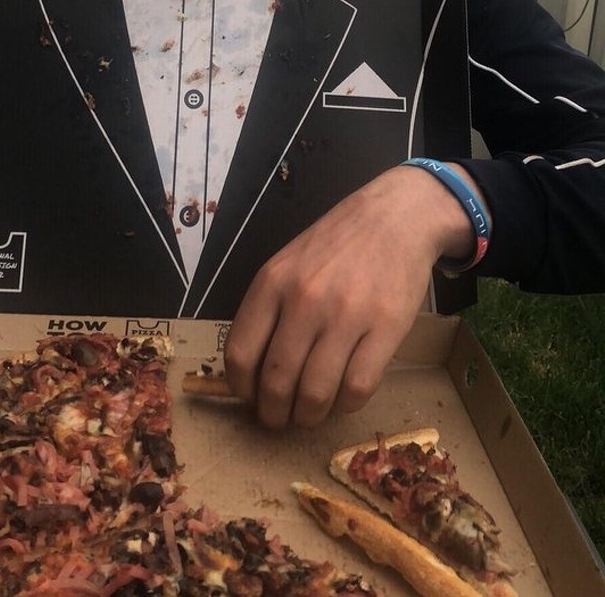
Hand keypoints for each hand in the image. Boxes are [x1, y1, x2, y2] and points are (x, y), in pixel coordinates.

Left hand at [223, 164, 476, 428]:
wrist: (395, 218)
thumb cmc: (336, 245)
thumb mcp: (287, 264)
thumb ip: (268, 310)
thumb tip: (251, 371)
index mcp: (272, 283)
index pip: (241, 354)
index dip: (243, 390)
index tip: (252, 399)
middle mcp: (304, 300)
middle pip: (276, 382)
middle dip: (274, 413)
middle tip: (280, 418)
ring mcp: (346, 316)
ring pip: (316, 393)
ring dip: (309, 416)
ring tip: (310, 414)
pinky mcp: (385, 329)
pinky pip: (357, 388)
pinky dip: (345, 405)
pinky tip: (342, 398)